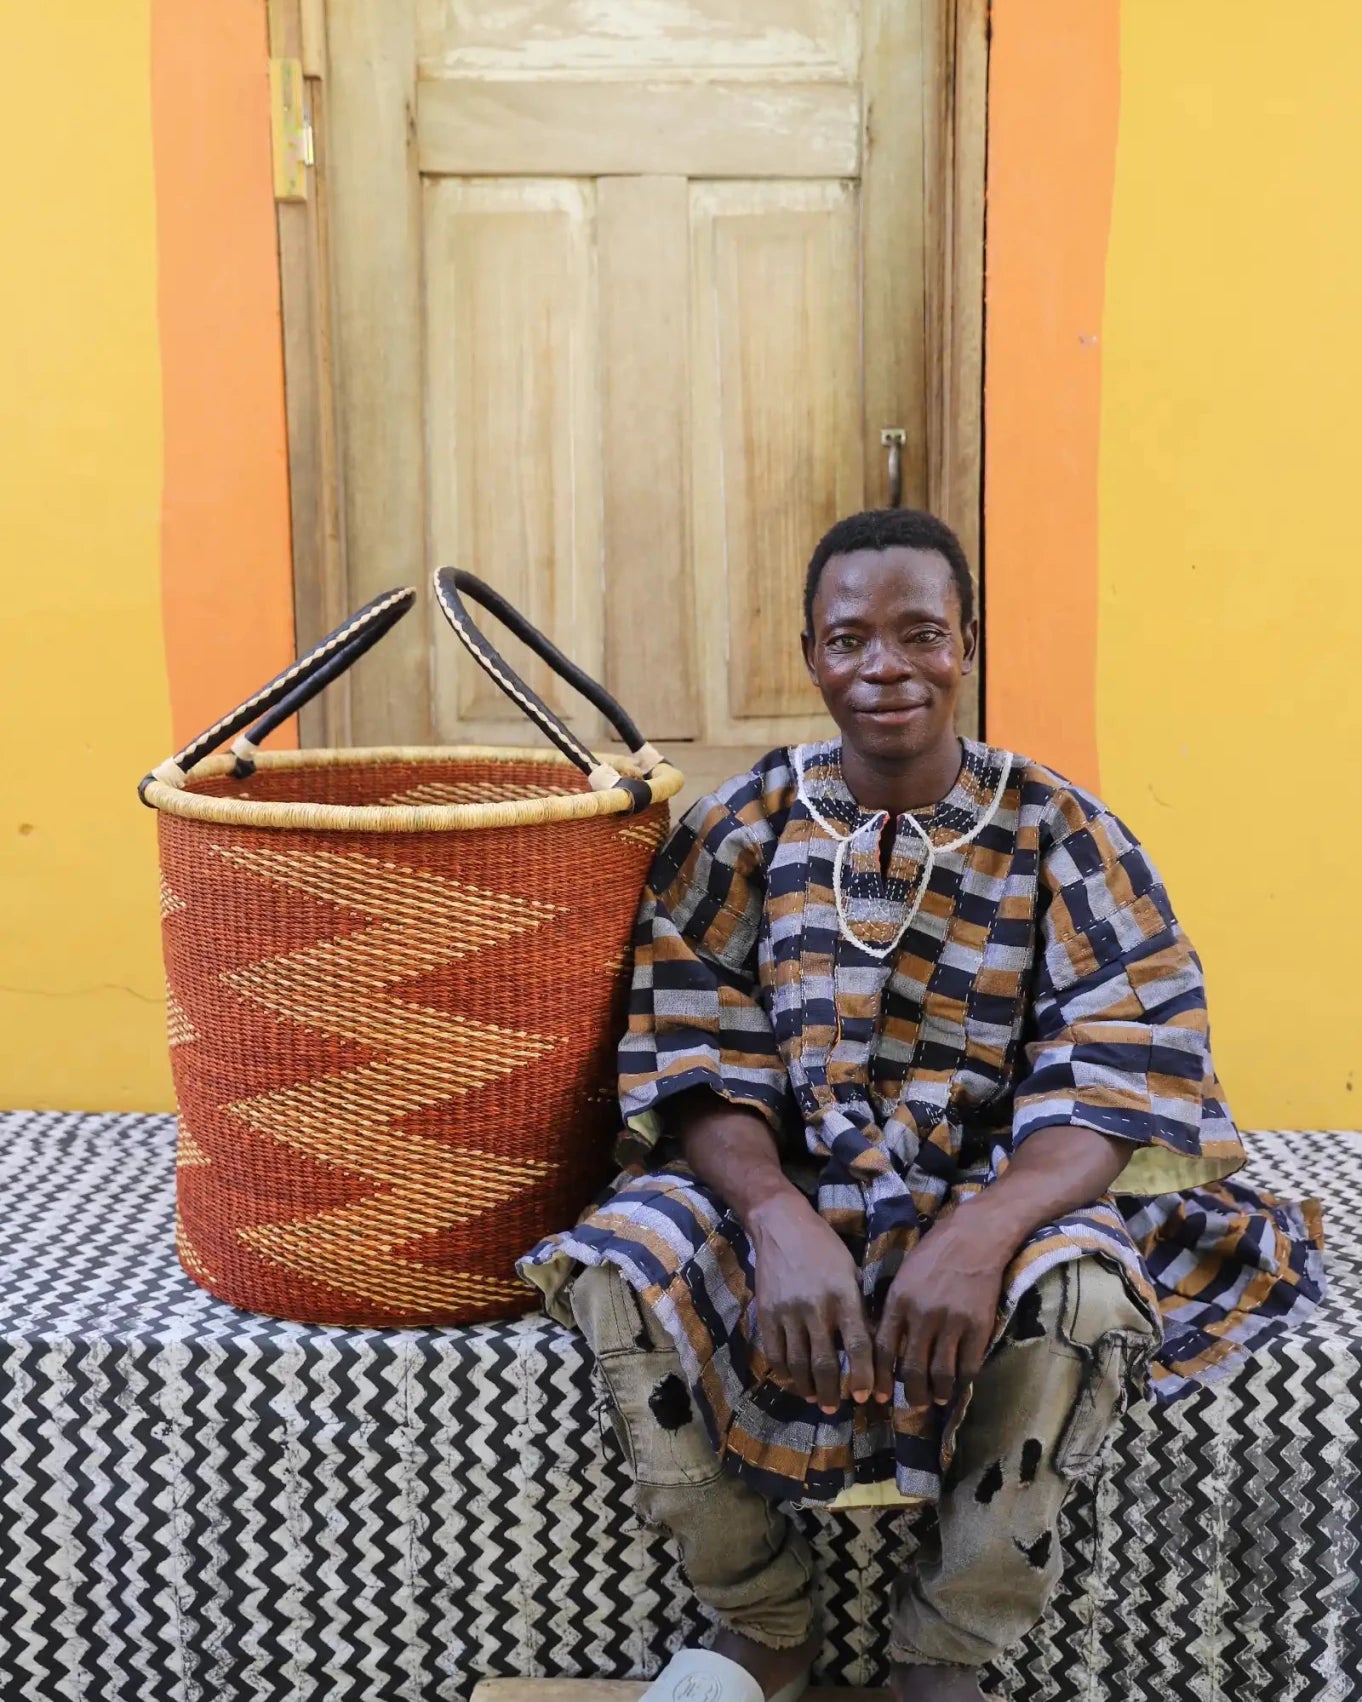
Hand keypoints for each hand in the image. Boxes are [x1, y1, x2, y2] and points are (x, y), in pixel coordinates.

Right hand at [748, 1192, 874, 1414]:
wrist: (780, 1224)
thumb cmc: (824, 1247)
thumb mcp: (850, 1271)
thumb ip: (857, 1308)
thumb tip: (868, 1348)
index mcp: (843, 1294)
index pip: (857, 1344)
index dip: (863, 1374)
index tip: (867, 1395)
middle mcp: (815, 1306)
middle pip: (824, 1362)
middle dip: (832, 1392)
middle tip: (836, 1408)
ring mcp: (787, 1310)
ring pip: (797, 1363)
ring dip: (808, 1388)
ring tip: (816, 1399)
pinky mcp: (765, 1312)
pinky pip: (774, 1353)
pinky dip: (783, 1373)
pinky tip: (793, 1381)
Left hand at [874, 1210, 1006, 1410]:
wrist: (975, 1236)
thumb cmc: (935, 1251)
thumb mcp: (904, 1275)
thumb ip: (895, 1308)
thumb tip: (886, 1344)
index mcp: (899, 1301)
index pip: (884, 1350)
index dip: (880, 1378)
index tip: (879, 1396)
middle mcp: (922, 1315)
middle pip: (912, 1369)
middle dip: (910, 1394)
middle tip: (911, 1404)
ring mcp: (952, 1323)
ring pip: (941, 1374)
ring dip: (936, 1394)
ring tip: (935, 1400)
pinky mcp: (978, 1327)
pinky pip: (968, 1366)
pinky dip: (962, 1382)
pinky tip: (957, 1385)